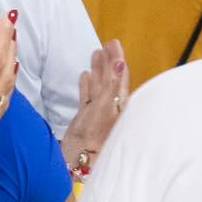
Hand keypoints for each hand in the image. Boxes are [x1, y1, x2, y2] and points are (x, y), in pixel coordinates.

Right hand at [62, 39, 128, 168]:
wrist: (80, 159)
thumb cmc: (95, 135)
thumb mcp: (104, 106)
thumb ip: (111, 84)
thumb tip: (120, 62)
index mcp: (119, 102)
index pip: (119, 74)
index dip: (117, 57)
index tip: (113, 42)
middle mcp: (111, 105)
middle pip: (110, 78)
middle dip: (108, 61)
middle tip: (106, 44)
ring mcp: (98, 111)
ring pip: (99, 85)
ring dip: (98, 70)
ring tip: (95, 54)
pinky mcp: (86, 117)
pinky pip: (88, 95)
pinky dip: (87, 85)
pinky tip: (84, 76)